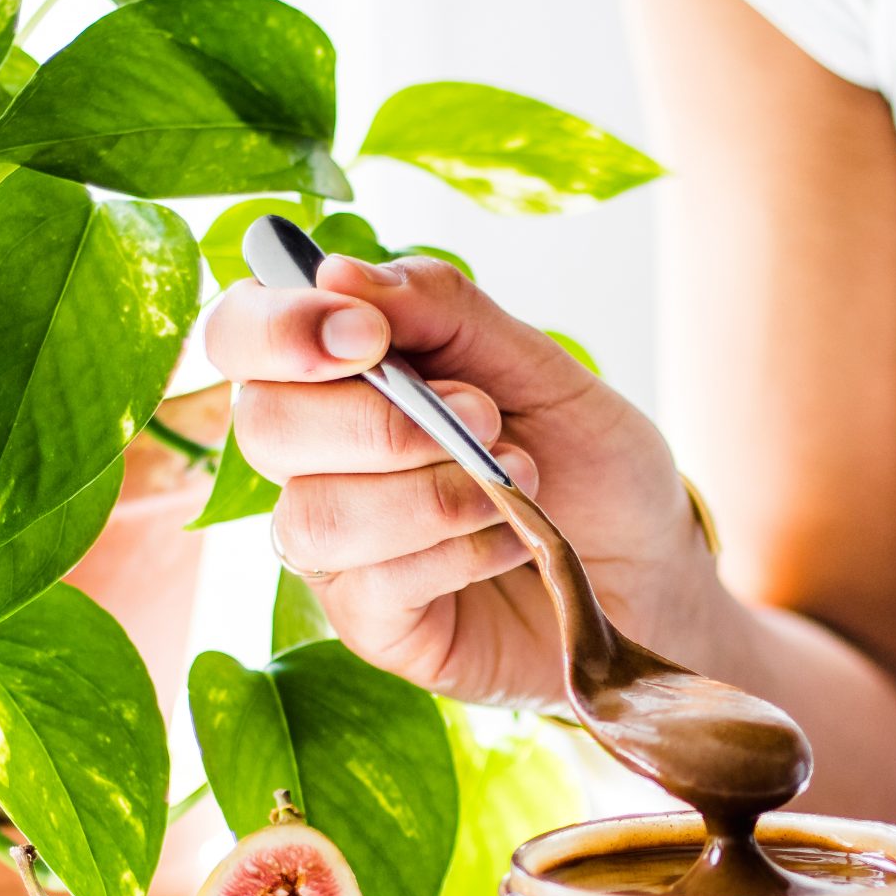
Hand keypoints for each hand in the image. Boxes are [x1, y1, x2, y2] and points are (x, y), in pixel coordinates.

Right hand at [203, 255, 716, 709]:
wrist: (653, 568)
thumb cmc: (588, 461)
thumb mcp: (541, 365)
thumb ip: (446, 312)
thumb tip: (339, 271)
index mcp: (338, 374)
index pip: (241, 335)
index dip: (279, 328)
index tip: (368, 334)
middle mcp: (317, 459)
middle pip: (263, 427)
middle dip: (378, 422)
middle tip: (486, 417)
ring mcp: (339, 548)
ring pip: (313, 516)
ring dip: (428, 495)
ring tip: (518, 481)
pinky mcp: (374, 624)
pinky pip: (370, 587)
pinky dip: (453, 553)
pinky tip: (510, 541)